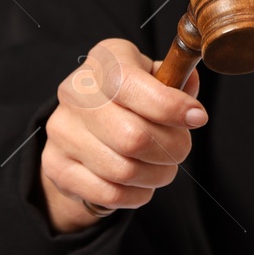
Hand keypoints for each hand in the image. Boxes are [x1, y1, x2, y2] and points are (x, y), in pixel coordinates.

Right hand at [37, 38, 206, 233]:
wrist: (83, 128)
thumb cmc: (129, 99)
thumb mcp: (152, 78)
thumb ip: (174, 80)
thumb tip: (191, 83)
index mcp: (104, 61)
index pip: (133, 85)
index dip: (171, 106)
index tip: (197, 118)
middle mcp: (75, 92)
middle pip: (134, 137)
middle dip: (172, 149)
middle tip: (181, 149)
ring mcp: (61, 130)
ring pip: (125, 170)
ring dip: (158, 174)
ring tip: (163, 167)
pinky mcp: (56, 166)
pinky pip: (110, 193)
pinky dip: (137, 194)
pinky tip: (141, 182)